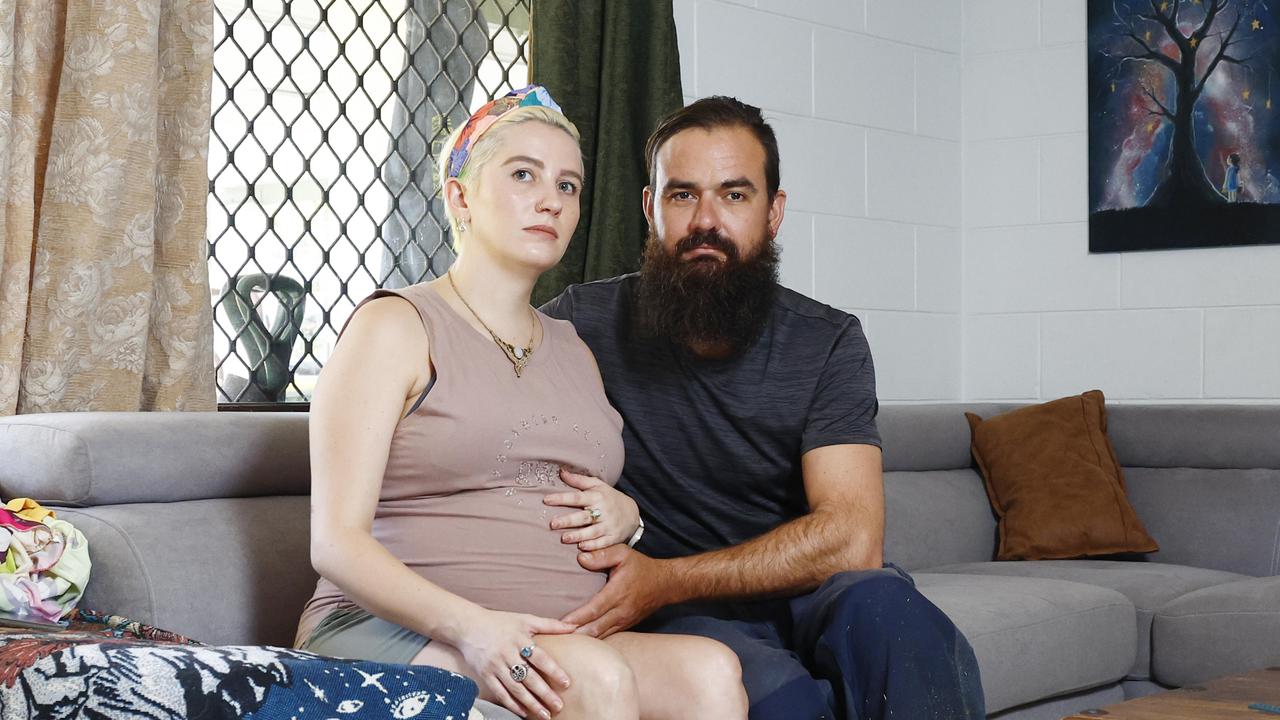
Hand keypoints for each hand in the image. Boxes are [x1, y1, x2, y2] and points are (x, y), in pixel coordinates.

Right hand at [454, 610, 575, 718]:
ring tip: (545, 714)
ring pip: (515, 688)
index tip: (566, 683)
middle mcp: (508, 654)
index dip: (553, 670)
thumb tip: (574, 626)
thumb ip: (549, 625)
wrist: (468, 626)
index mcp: (520, 640)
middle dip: (545, 693)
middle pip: (529, 677)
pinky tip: (524, 712)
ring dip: (531, 703)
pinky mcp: (486, 675)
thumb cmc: (500, 622)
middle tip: (558, 706)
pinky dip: (512, 704)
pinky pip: (500, 692)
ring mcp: (496, 666)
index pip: (540, 658)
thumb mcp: (525, 619)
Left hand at [543, 468, 638, 550]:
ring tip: (564, 538)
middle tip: (552, 523)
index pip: (577, 497)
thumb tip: (561, 472)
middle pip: (583, 516)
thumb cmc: (609, 497)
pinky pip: (603, 543)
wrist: (632, 513)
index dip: (561, 498)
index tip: (546, 500)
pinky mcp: (613, 537)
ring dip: (578, 535)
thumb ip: (579, 480)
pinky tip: (581, 547)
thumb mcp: (597, 485)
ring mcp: (609, 525)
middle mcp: (603, 511)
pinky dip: (593, 545)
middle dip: (568, 520)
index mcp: (597, 496)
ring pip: (592, 531)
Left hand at [561, 545, 672, 638]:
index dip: (577, 618)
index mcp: (618, 592)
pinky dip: (593, 639)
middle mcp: (621, 610)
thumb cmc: (642, 567)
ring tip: (563, 643)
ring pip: (600, 635)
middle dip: (575, 634)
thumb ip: (602, 555)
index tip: (561, 623)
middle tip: (555, 637)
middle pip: (595, 628)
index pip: (594, 609)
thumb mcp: (623, 553)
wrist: (666, 584)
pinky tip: (580, 641)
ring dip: (583, 640)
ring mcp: (624, 621)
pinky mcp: (625, 625)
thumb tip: (580, 558)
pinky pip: (607, 635)